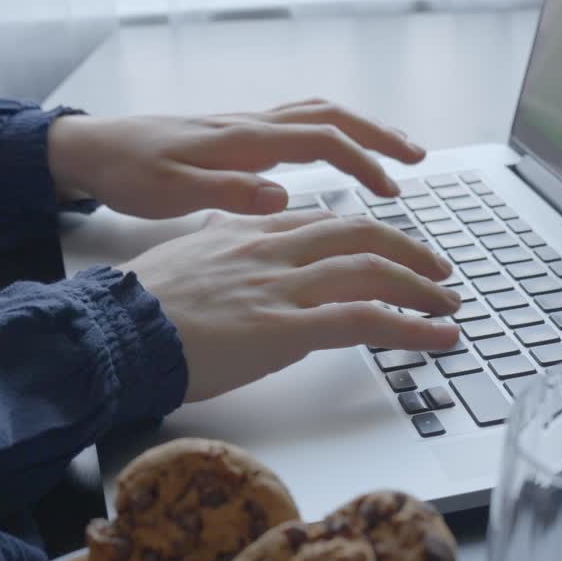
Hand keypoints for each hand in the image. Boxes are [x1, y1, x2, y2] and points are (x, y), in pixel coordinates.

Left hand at [47, 99, 425, 218]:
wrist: (94, 149)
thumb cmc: (130, 173)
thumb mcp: (170, 193)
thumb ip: (227, 194)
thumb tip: (283, 197)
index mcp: (244, 141)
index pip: (322, 141)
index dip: (364, 163)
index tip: (392, 192)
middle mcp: (252, 126)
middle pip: (330, 116)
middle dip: (378, 135)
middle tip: (417, 159)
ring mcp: (246, 127)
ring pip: (317, 116)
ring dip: (360, 130)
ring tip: (394, 153)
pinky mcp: (238, 136)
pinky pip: (298, 126)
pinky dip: (331, 135)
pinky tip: (339, 157)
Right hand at [124, 210, 460, 401]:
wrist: (112, 332)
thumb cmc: (139, 305)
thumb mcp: (185, 256)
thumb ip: (220, 243)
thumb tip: (232, 237)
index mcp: (250, 232)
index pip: (326, 222)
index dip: (369, 236)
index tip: (392, 250)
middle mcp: (273, 250)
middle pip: (361, 233)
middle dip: (409, 250)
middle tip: (439, 273)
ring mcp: (281, 287)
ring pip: (371, 270)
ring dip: (421, 287)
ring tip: (449, 306)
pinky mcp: (283, 330)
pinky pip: (365, 321)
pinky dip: (412, 328)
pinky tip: (441, 338)